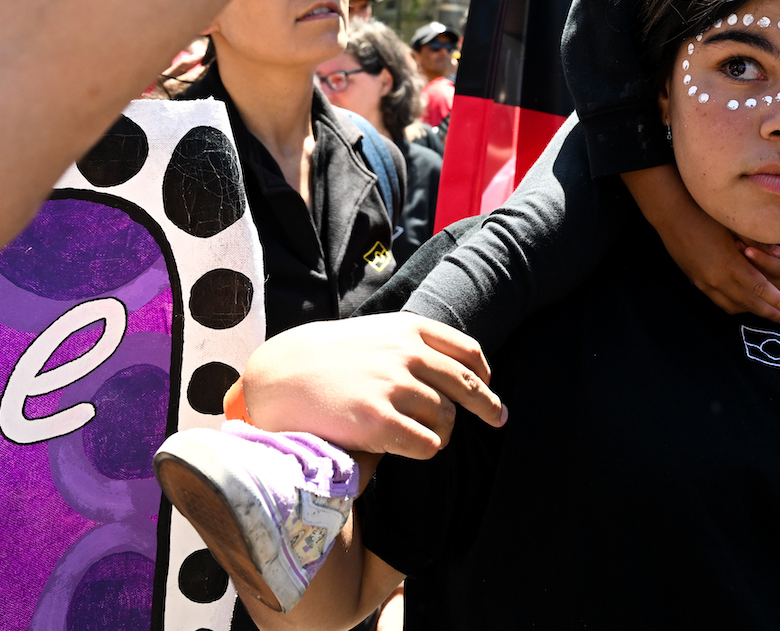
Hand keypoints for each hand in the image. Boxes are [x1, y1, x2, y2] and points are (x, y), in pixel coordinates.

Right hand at [237, 313, 506, 457]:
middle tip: (499, 419)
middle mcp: (408, 355)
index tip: (489, 386)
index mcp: (409, 330)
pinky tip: (410, 447)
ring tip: (420, 434)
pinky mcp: (379, 422)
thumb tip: (453, 367)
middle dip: (488, 406)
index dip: (483, 373)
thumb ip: (412, 344)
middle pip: (466, 388)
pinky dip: (425, 449)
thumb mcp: (375, 333)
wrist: (279, 375)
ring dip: (441, 432)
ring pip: (447, 421)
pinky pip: (427, 445)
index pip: (467, 352)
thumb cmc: (327, 357)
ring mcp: (394, 388)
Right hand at [629, 163, 779, 322]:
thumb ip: (757, 242)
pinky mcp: (695, 281)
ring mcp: (704, 282)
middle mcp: (716, 279)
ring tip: (768, 312)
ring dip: (751, 311)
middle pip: (748, 303)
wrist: (670, 213)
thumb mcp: (733, 225)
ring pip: (732, 306)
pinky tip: (743, 302)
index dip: (778, 302)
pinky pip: (719, 301)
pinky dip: (734, 305)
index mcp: (729, 264)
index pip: (760, 289)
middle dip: (769, 312)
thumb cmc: (704, 213)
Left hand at [740, 220, 779, 298]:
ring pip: (765, 287)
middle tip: (733, 247)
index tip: (747, 248)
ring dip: (748, 272)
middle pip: (770, 280)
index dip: (763, 260)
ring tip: (732, 253)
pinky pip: (766, 289)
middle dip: (751, 266)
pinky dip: (752, 277)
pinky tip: (738, 264)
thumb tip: (768, 227)